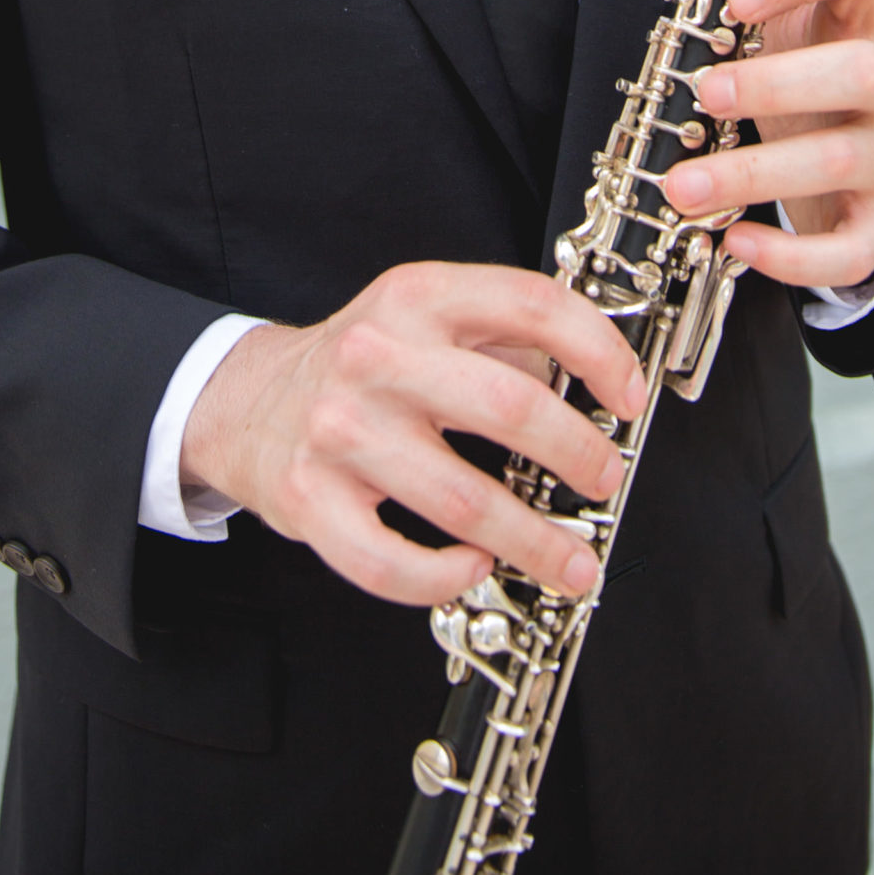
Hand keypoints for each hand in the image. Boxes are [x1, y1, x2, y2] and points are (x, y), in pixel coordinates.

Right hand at [179, 261, 647, 607]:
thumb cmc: (358, 363)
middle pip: (510, 406)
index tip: (630, 397)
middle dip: (579, 456)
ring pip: (462, 500)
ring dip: (534, 541)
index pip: (530, 303)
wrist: (244, 401)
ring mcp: (339, 431)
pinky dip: (444, 577)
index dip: (599, 350)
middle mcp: (376, 356)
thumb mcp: (423, 317)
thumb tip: (595, 381)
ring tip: (571, 561)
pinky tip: (474, 568)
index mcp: (416, 297)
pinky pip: (390, 561)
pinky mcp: (307, 500)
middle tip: (605, 482)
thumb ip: (503, 336)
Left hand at [663, 0, 873, 292]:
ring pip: (843, 161)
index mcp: (858, 18)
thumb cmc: (798, 75)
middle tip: (707, 93)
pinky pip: (851, 249)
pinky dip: (792, 254)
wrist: (844, 159)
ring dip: (755, 172)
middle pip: (863, 72)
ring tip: (684, 186)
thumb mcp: (779, 24)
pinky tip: (737, 240)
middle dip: (778, 84)